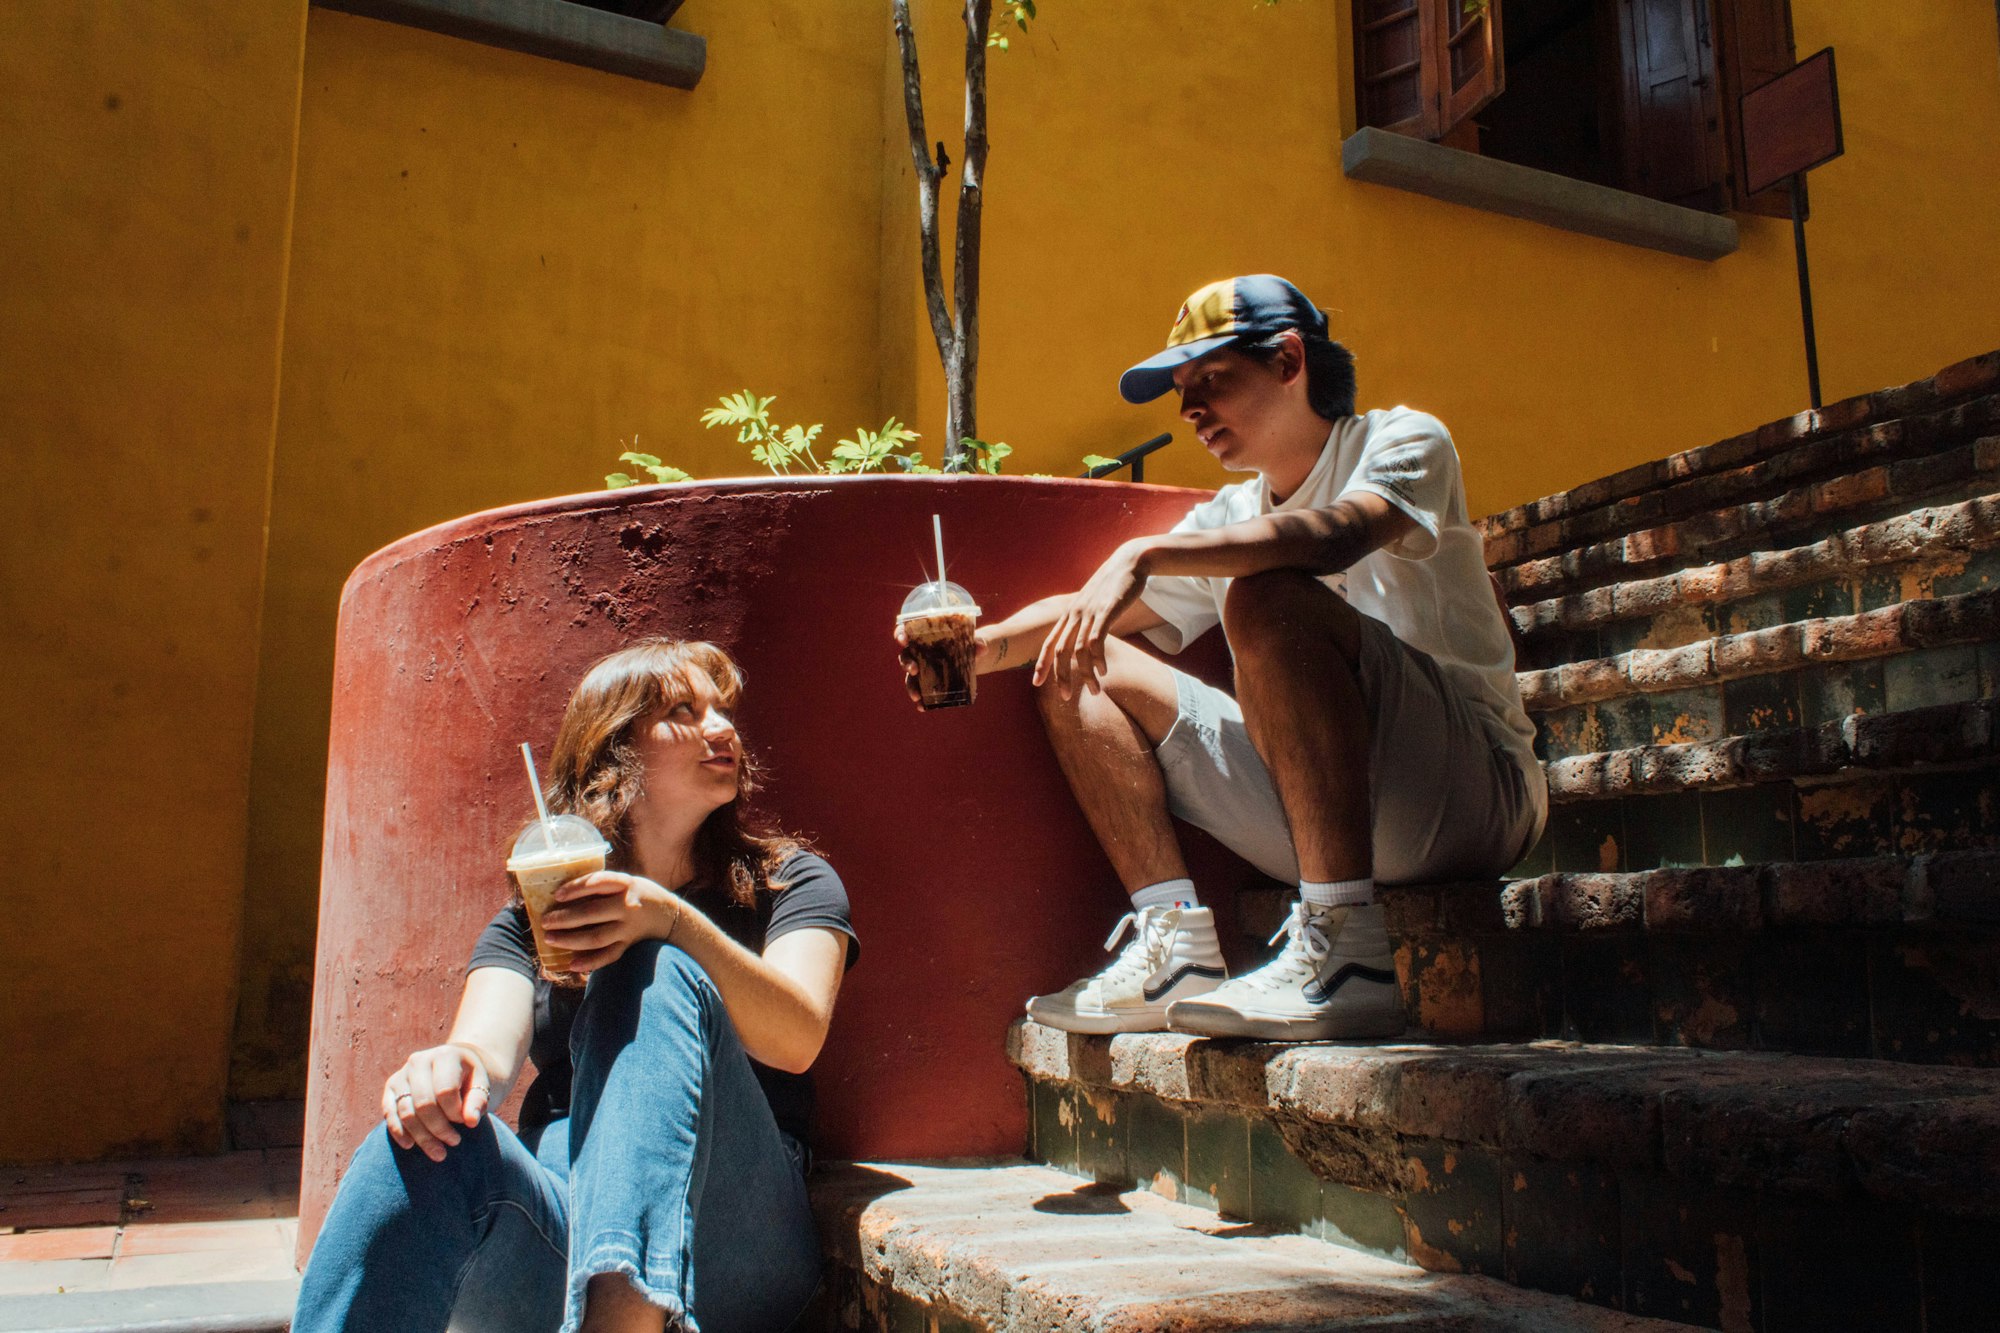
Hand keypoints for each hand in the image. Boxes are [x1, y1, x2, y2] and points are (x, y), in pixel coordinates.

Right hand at [382, 1044, 490, 1161]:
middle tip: (454, 1143)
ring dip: (421, 1136)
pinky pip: (389, 1112)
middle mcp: (419, 1061)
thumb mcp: (483, 1085)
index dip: (456, 1112)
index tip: (469, 1123)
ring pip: (406, 1111)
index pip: (445, 1091)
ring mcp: (402, 1073)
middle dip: (439, 1128)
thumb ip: (478, 1101)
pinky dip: (398, 1131)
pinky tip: (410, 1145)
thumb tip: (471, 1121)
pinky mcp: (391, 1086)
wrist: (458, 1066)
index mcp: (445, 1055)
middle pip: (423, 1103)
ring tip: (439, 1153)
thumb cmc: (472, 1078)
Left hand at [543, 870, 683, 972]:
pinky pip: (608, 956)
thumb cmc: (638, 894)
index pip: (598, 883)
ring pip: (596, 937)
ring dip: (570, 939)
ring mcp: (628, 928)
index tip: (557, 895)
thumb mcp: (627, 881)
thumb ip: (602, 886)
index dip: (576, 888)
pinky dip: (590, 962)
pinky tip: (572, 964)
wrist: (669, 915)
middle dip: (565, 918)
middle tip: (545, 921)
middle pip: (592, 913)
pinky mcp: (628, 944)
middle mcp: (628, 906)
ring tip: (550, 938)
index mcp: (626, 884)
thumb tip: (563, 893)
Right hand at [893, 623, 999, 704]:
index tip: (903, 640)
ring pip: (910, 677)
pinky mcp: (929, 682)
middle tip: (914, 670)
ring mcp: (923, 668)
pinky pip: (921, 691)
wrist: (975, 657)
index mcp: (925, 636)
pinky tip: (922, 707)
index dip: (901, 634)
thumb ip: (978, 643)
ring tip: (917, 697)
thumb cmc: (969, 643)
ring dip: (911, 687)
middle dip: (906, 663)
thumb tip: (983, 649)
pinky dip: (920, 700)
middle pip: (905, 656)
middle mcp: (920, 652)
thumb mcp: (974, 641)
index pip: (906, 631)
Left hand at [1036, 542, 1146, 697]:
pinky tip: (1103, 671)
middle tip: (1066, 697)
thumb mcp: (1093, 604)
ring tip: (1095, 691)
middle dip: (1061, 677)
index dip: (1042, 664)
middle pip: (1061, 651)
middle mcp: (1074, 615)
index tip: (1036, 683)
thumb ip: (1086, 621)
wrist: (1129, 562)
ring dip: (1086, 675)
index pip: (1050, 643)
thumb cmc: (1112, 586)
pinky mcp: (1105, 611)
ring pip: (1079, 651)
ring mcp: (1089, 613)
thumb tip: (1085, 640)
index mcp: (1069, 614)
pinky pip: (1096, 640)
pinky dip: (1098, 659)